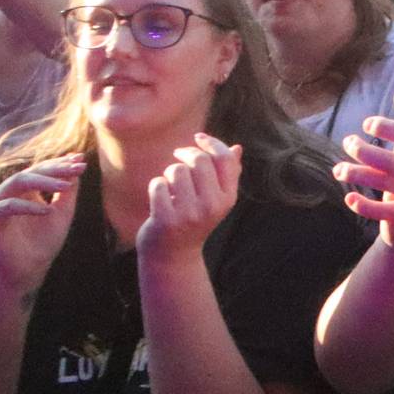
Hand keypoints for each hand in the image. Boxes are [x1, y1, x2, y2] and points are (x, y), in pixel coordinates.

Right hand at [0, 155, 85, 298]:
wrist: (27, 273)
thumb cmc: (43, 244)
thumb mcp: (61, 214)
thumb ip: (67, 192)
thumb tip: (78, 165)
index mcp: (21, 192)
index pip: (39, 171)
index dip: (60, 164)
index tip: (81, 160)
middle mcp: (5, 195)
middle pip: (29, 172)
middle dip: (54, 169)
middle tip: (76, 168)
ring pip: (16, 183)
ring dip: (43, 182)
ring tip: (66, 186)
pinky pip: (6, 207)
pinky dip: (27, 206)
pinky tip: (47, 210)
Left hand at [138, 133, 241, 268]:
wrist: (173, 255)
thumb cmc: (194, 220)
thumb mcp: (215, 199)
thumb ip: (227, 174)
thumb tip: (237, 148)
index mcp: (228, 198)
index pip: (224, 159)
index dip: (211, 143)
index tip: (197, 138)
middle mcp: (213, 206)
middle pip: (199, 160)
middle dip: (185, 154)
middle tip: (177, 158)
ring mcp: (190, 214)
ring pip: (176, 170)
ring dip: (168, 173)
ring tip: (170, 187)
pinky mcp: (167, 219)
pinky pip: (158, 184)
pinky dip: (155, 187)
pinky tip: (159, 199)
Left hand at [335, 91, 393, 254]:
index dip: (386, 128)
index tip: (368, 124)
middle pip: (391, 161)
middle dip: (363, 151)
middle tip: (348, 143)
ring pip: (385, 184)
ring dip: (357, 176)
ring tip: (339, 170)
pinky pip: (388, 212)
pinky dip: (367, 207)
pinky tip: (350, 199)